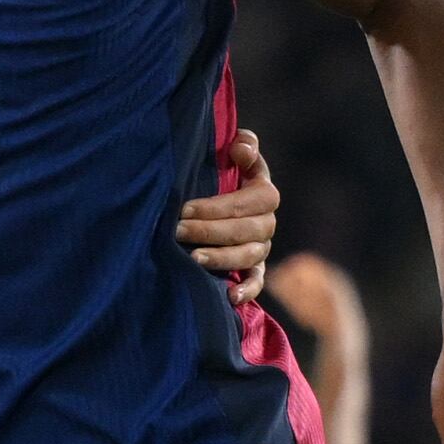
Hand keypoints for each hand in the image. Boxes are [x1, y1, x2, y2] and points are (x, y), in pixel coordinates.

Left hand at [174, 129, 278, 301]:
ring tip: (193, 258)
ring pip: (248, 255)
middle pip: (245, 230)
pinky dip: (247, 290)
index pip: (249, 201)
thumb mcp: (231, 157)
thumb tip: (241, 147)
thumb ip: (243, 146)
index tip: (185, 209)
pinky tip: (229, 297)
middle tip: (177, 231)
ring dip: (221, 258)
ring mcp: (261, 247)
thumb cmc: (220, 175)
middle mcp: (267, 222)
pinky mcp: (255, 269)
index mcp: (264, 194)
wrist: (214, 204)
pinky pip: (257, 282)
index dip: (217, 206)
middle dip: (209, 230)